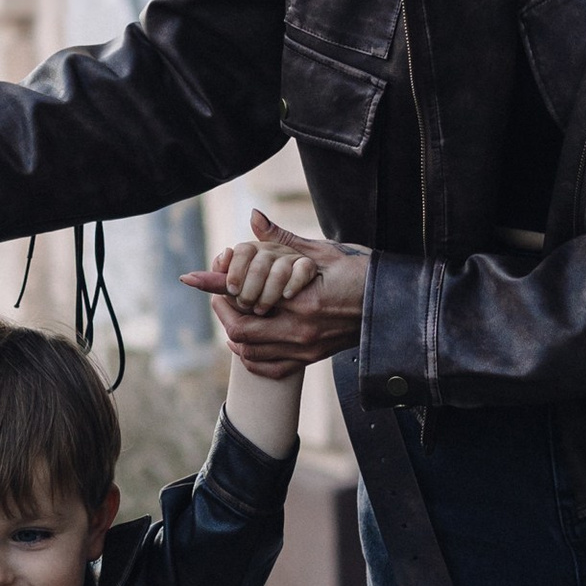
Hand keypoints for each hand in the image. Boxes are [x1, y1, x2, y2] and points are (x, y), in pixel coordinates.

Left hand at [182, 210, 365, 374]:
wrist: (393, 306)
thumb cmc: (361, 274)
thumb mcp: (323, 252)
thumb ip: (284, 238)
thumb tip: (255, 217)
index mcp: (302, 302)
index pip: (243, 298)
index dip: (214, 287)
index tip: (192, 278)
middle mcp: (301, 331)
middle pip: (240, 331)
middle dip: (223, 312)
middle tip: (221, 296)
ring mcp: (305, 350)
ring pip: (250, 353)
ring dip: (235, 334)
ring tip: (235, 314)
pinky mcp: (311, 360)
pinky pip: (269, 368)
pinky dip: (252, 358)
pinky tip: (250, 342)